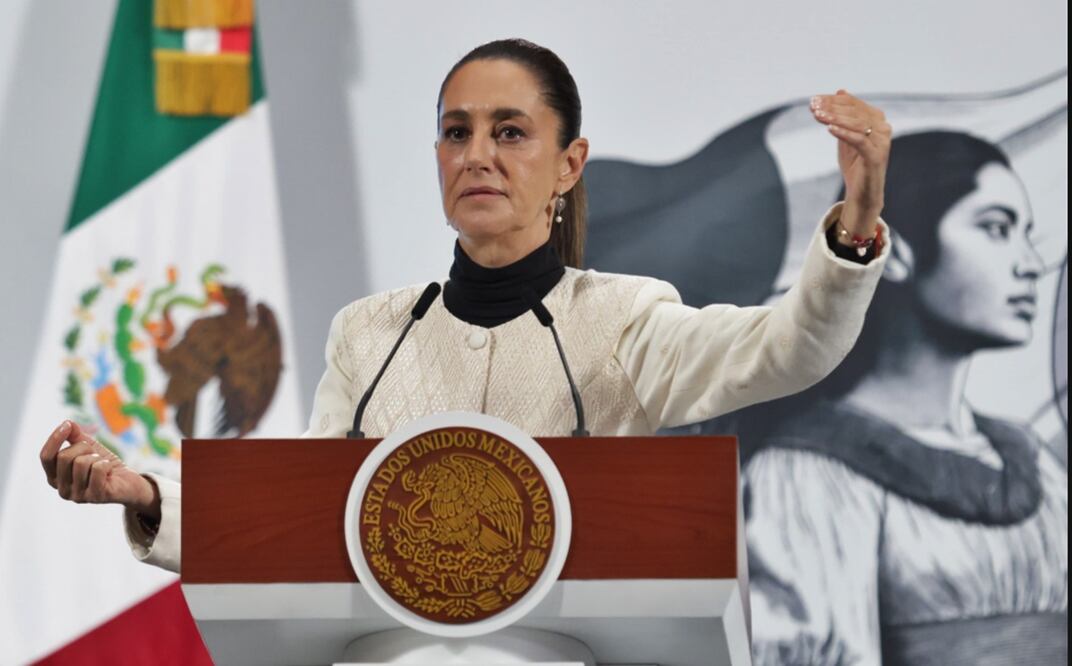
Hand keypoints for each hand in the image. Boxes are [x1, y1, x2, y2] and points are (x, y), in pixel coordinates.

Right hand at [40, 421, 159, 518]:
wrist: (128, 482)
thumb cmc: (104, 465)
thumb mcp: (88, 448)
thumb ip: (75, 436)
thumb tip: (67, 423)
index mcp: (55, 478)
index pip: (45, 457)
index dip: (54, 439)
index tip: (67, 424)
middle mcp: (62, 490)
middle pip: (64, 457)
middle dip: (83, 448)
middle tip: (95, 455)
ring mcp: (78, 496)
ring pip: (81, 462)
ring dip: (96, 458)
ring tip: (103, 466)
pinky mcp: (95, 496)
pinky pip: (97, 469)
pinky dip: (106, 464)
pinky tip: (110, 472)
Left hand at [810, 90, 891, 237]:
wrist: (862, 194)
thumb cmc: (855, 165)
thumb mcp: (846, 137)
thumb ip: (844, 116)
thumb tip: (840, 91)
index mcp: (877, 120)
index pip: (853, 104)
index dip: (833, 100)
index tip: (813, 100)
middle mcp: (883, 128)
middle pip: (855, 111)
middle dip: (832, 107)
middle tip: (812, 105)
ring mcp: (882, 142)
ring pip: (857, 124)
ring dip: (835, 118)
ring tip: (817, 115)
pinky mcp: (876, 157)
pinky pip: (859, 141)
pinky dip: (844, 133)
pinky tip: (829, 129)